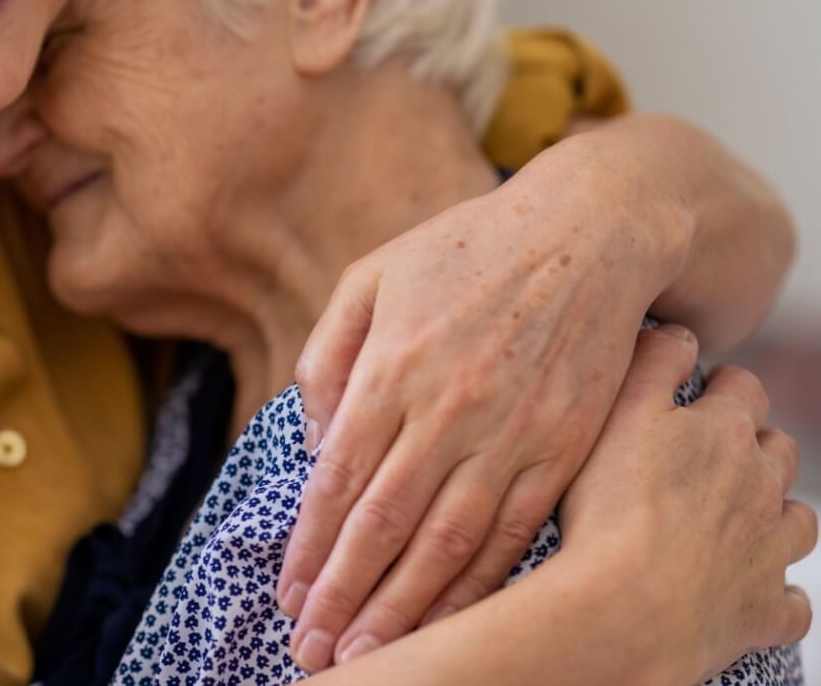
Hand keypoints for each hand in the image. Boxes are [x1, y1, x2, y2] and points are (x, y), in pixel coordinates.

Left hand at [279, 163, 684, 671]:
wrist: (588, 233)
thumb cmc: (464, 251)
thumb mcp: (369, 278)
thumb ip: (328, 357)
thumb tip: (312, 441)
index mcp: (390, 368)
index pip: (337, 482)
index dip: (310, 549)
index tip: (288, 597)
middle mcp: (446, 410)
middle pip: (384, 527)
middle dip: (344, 599)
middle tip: (314, 653)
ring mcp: (510, 434)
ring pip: (448, 545)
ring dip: (405, 610)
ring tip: (368, 657)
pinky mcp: (563, 449)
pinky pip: (515, 534)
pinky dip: (480, 586)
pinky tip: (451, 622)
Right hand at [560, 325, 814, 681]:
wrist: (626, 609)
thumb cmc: (609, 509)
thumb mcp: (615, 414)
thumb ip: (650, 363)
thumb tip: (678, 331)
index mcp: (724, 433)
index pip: (743, 389)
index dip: (724, 386)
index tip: (700, 392)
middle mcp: (761, 486)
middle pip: (778, 451)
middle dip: (755, 445)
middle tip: (711, 454)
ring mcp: (769, 551)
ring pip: (798, 521)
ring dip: (777, 514)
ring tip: (738, 518)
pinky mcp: (764, 610)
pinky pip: (790, 602)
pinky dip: (776, 593)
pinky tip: (749, 588)